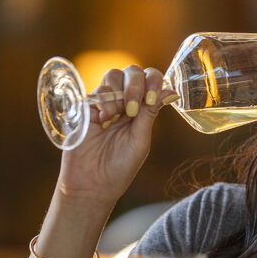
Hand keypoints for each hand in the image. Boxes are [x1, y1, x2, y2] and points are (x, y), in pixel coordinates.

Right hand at [56, 65, 175, 204]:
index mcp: (141, 109)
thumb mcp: (140, 140)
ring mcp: (104, 104)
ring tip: (115, 117)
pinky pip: (96, 91)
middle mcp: (124, 102)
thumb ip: (150, 113)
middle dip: (135, 85)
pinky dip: (103, 102)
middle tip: (133, 108)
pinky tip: (103, 120)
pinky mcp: (86, 109)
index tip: (151, 99)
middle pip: (132, 72)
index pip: (150, 80)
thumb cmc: (120, 167)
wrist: (92, 185)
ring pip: (113, 76)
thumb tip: (170, 91)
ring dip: (118, 93)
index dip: (153, 81)